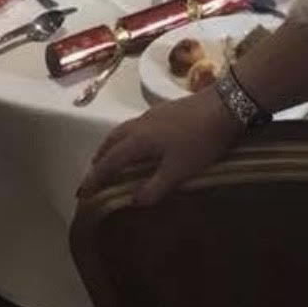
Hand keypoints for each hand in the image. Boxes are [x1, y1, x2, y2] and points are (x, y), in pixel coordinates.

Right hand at [79, 88, 242, 206]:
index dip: (94, 178)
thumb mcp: (178, 171)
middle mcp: (140, 124)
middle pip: (111, 141)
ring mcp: (153, 114)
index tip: (82, 193)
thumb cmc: (200, 140)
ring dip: (112, 146)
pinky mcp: (166, 110)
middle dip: (100, 159)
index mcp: (138, 140)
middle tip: (94, 176)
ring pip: (123, 131)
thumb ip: (154, 188)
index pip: (109, 161)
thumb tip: (132, 202)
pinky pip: (136, 126)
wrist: (225, 104)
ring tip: (112, 160)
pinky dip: (127, 138)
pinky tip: (140, 145)